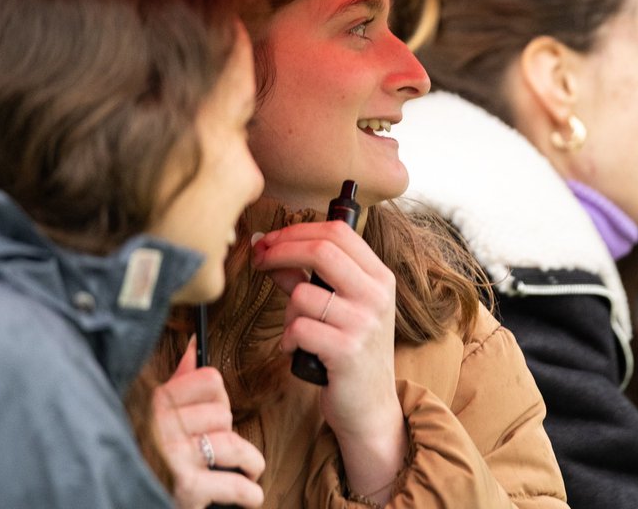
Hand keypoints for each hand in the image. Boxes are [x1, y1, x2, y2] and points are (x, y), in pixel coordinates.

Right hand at [153, 341, 264, 508]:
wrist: (117, 496)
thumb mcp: (152, 414)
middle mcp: (164, 425)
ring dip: (250, 462)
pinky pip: (235, 484)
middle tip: (217, 449)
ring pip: (234, 445)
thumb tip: (195, 344)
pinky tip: (248, 496)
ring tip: (248, 469)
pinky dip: (248, 494)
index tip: (216, 414)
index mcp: (157, 402)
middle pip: (224, 414)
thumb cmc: (145, 452)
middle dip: (227, 433)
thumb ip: (177, 380)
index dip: (219, 398)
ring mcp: (175, 456)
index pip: (211, 380)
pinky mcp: (186, 488)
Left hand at [252, 221, 407, 501]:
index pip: (338, 232)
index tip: (270, 240)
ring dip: (287, 311)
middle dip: (280, 251)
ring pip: (302, 294)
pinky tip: (297, 349)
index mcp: (379, 277)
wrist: (370, 407)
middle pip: (321, 250)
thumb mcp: (339, 309)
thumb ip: (309, 278)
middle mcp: (376, 295)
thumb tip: (270, 249)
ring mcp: (364, 323)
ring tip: (296, 329)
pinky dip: (288, 338)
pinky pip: (298, 329)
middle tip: (258, 260)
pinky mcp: (347, 351)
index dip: (297, 230)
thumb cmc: (350, 351)